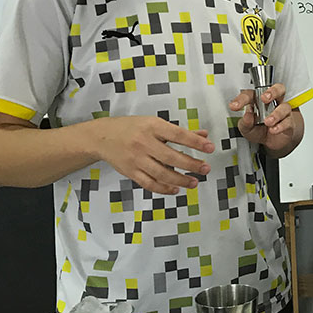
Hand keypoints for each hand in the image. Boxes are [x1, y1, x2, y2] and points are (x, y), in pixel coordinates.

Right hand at [95, 116, 213, 194]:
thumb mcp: (155, 123)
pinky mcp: (130, 171)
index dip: (196, 142)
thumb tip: (203, 136)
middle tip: (205, 169)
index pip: (178, 135)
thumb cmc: (131, 128)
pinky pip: (149, 183)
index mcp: (152, 127)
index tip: (210, 148)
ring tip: (194, 182)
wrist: (102, 137)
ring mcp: (136, 159)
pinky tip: (175, 189)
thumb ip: (180, 131)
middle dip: (191, 164)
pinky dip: (163, 189)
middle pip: (171, 157)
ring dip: (180, 180)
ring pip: (161, 173)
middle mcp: (144, 143)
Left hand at [230, 83, 297, 152]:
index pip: (251, 95)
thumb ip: (245, 123)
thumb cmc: (260, 130)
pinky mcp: (289, 122)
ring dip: (276, 113)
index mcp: (259, 101)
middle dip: (272, 92)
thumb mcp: (247, 129)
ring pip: (285, 106)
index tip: (234, 106)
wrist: (274, 141)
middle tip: (264, 98)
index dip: (242, 99)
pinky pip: (288, 121)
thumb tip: (247, 116)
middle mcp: (272, 103)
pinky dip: (281, 126)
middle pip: (278, 89)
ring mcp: (282, 111)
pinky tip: (273, 129)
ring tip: (267, 121)